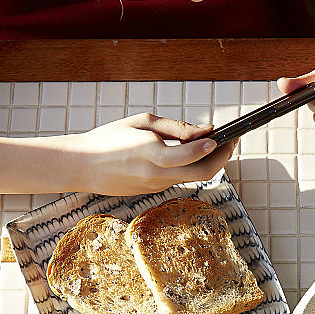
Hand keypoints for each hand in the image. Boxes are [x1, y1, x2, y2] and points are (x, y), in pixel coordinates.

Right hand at [67, 113, 236, 194]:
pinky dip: (192, 165)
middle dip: (223, 157)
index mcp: (149, 153)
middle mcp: (155, 175)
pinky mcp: (154, 191)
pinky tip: (193, 152)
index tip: (226, 134)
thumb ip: (176, 128)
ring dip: (210, 161)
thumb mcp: (142, 122)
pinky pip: (179, 178)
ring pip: (193, 177)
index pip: (191, 155)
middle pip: (202, 173)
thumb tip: (206, 132)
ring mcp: (155, 186)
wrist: (81, 166)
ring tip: (217, 141)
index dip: (213, 146)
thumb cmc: (110, 138)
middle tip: (232, 140)